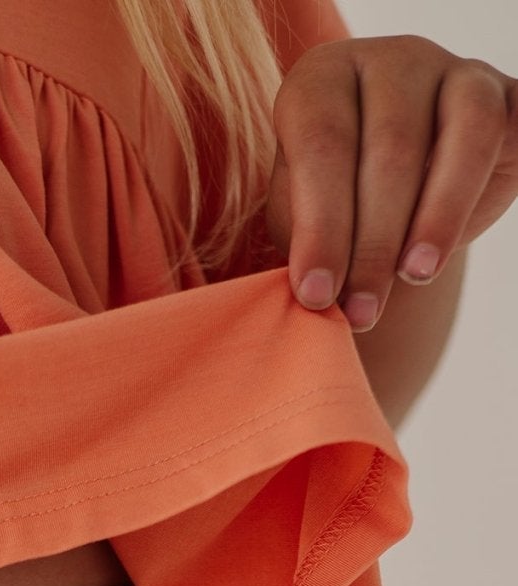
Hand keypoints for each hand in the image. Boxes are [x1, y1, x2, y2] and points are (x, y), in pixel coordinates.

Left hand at [262, 34, 517, 329]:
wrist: (390, 200)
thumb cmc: (334, 208)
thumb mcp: (302, 221)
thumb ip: (304, 239)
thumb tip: (317, 289)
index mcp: (322, 80)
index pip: (323, 144)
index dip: (321, 226)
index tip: (316, 293)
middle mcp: (387, 61)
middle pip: (391, 147)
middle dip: (374, 242)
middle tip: (362, 309)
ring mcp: (451, 71)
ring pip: (461, 134)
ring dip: (437, 217)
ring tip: (415, 276)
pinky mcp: (500, 96)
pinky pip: (501, 136)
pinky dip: (479, 193)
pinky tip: (451, 245)